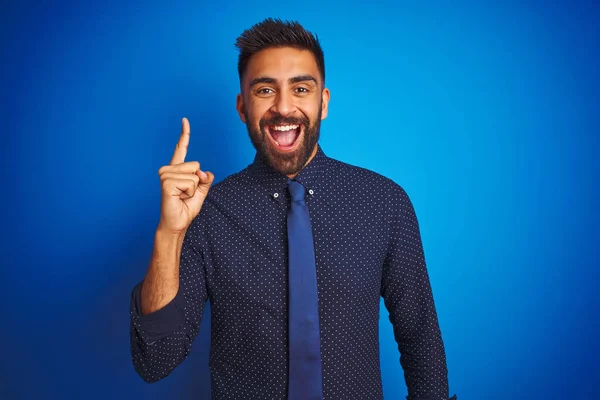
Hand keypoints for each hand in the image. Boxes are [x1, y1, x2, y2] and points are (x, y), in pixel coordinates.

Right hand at [157, 118, 213, 234]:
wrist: (177, 224)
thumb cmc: (186, 208)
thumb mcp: (201, 191)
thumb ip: (205, 179)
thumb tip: (203, 172)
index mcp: (177, 169)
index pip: (181, 149)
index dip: (184, 135)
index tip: (185, 120)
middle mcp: (168, 169)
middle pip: (196, 165)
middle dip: (197, 183)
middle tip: (185, 194)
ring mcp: (165, 175)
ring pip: (194, 175)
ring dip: (193, 190)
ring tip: (181, 196)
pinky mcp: (166, 182)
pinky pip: (190, 183)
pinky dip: (190, 193)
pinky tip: (179, 197)